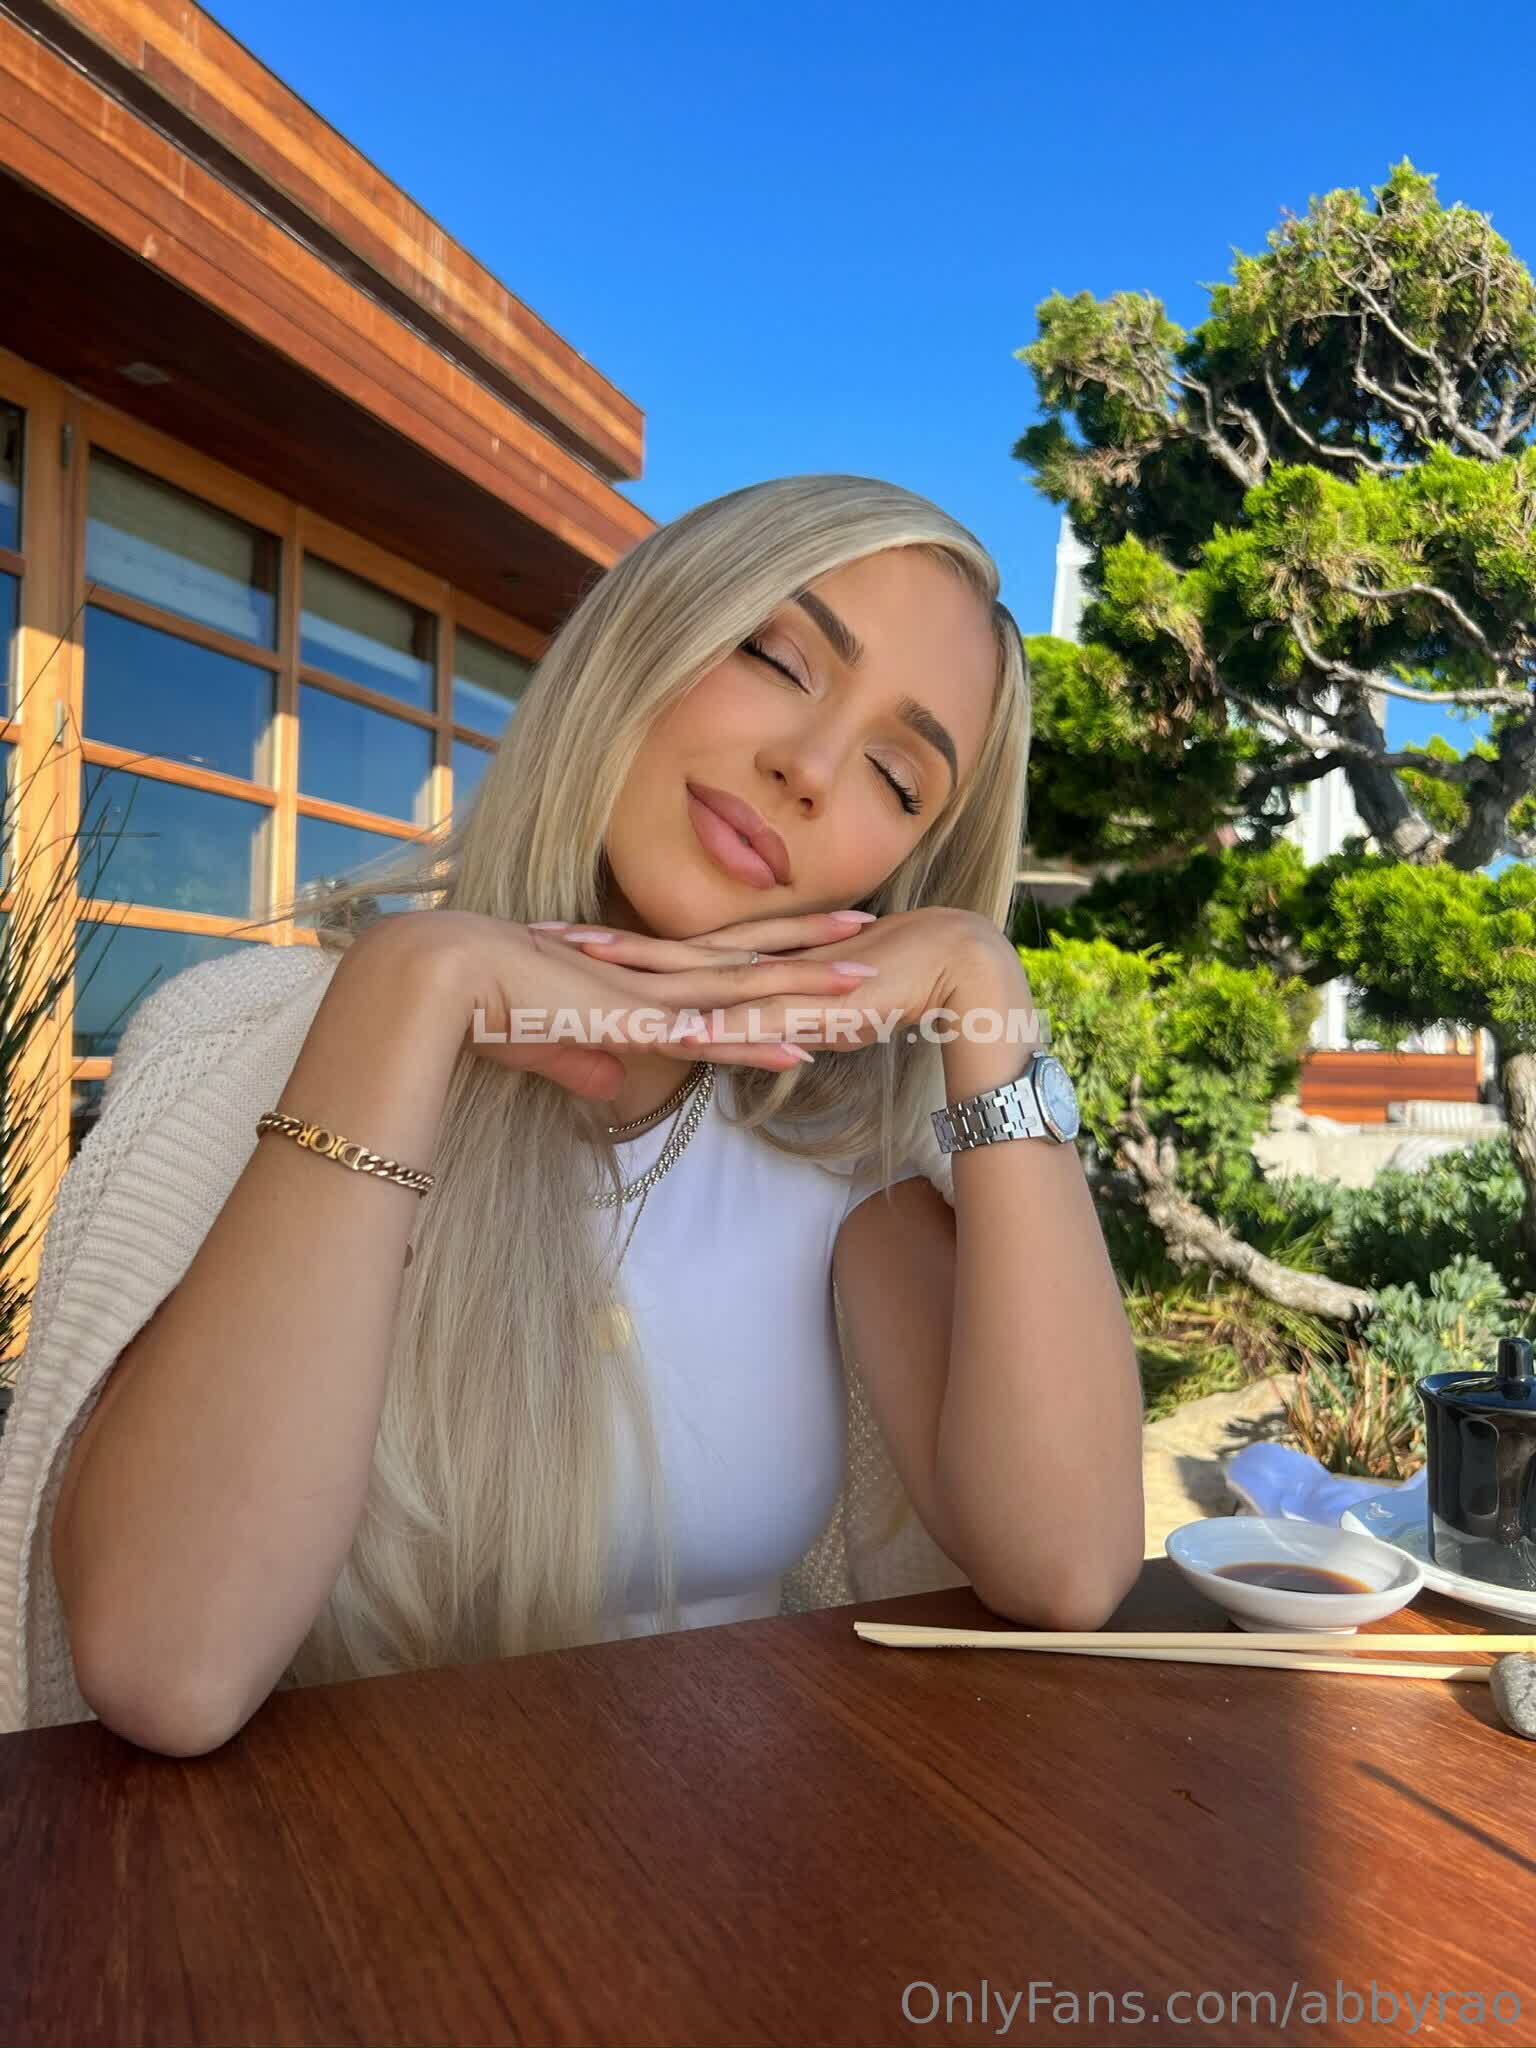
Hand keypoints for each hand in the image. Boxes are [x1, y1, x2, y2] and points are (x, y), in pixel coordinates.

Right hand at [355, 907, 893, 1101]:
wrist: (439, 977)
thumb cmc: (477, 1007)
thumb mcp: (543, 1045)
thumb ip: (581, 1064)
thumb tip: (609, 1088)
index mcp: (633, 980)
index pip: (717, 966)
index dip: (768, 954)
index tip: (814, 941)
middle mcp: (650, 982)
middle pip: (747, 964)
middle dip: (811, 952)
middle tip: (871, 932)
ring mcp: (646, 1000)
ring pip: (744, 994)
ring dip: (805, 992)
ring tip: (866, 984)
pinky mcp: (632, 1025)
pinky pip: (711, 1036)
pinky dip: (758, 1044)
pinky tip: (804, 1047)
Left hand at [556, 907, 1029, 1057]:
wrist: (954, 965)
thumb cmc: (890, 985)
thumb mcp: (812, 1008)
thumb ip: (771, 1018)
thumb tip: (734, 1034)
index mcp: (749, 963)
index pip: (667, 952)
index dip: (613, 945)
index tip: (557, 937)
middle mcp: (755, 965)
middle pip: (663, 954)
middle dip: (599, 947)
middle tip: (534, 934)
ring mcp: (780, 984)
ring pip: (694, 981)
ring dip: (637, 975)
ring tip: (579, 967)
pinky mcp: (812, 1007)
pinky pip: (752, 1023)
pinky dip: (712, 1030)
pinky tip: (673, 1034)